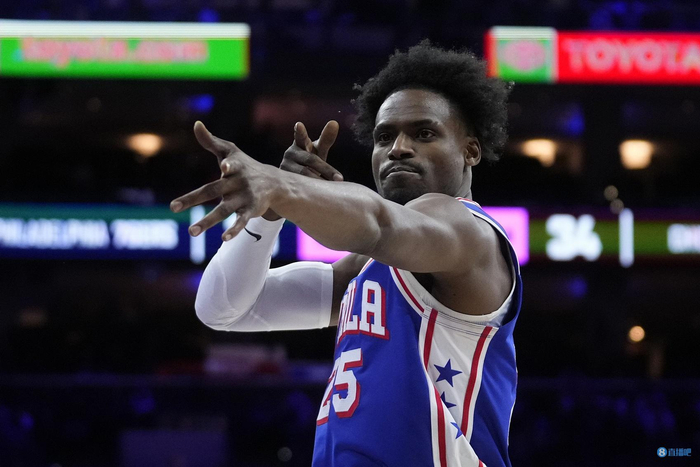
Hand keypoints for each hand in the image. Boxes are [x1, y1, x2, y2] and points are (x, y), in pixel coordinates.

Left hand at [170, 121, 276, 240]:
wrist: (274, 183)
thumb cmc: (246, 165)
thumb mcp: (231, 152)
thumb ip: (211, 141)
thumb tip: (196, 124)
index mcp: (234, 167)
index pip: (229, 166)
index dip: (228, 165)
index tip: (225, 167)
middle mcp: (238, 182)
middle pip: (214, 190)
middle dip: (193, 198)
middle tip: (173, 207)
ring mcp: (244, 198)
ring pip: (224, 210)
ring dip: (208, 221)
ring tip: (192, 231)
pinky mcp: (250, 211)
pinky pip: (241, 221)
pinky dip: (234, 230)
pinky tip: (224, 238)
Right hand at [262, 120, 342, 220]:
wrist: (293, 180)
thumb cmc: (309, 161)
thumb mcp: (318, 150)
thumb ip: (326, 139)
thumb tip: (334, 122)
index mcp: (299, 144)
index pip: (300, 137)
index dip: (300, 132)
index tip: (299, 125)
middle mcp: (289, 154)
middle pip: (310, 160)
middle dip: (326, 169)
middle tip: (340, 179)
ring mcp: (284, 167)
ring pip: (304, 175)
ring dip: (318, 181)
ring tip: (330, 188)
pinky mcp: (282, 181)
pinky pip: (298, 186)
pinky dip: (309, 189)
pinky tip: (316, 196)